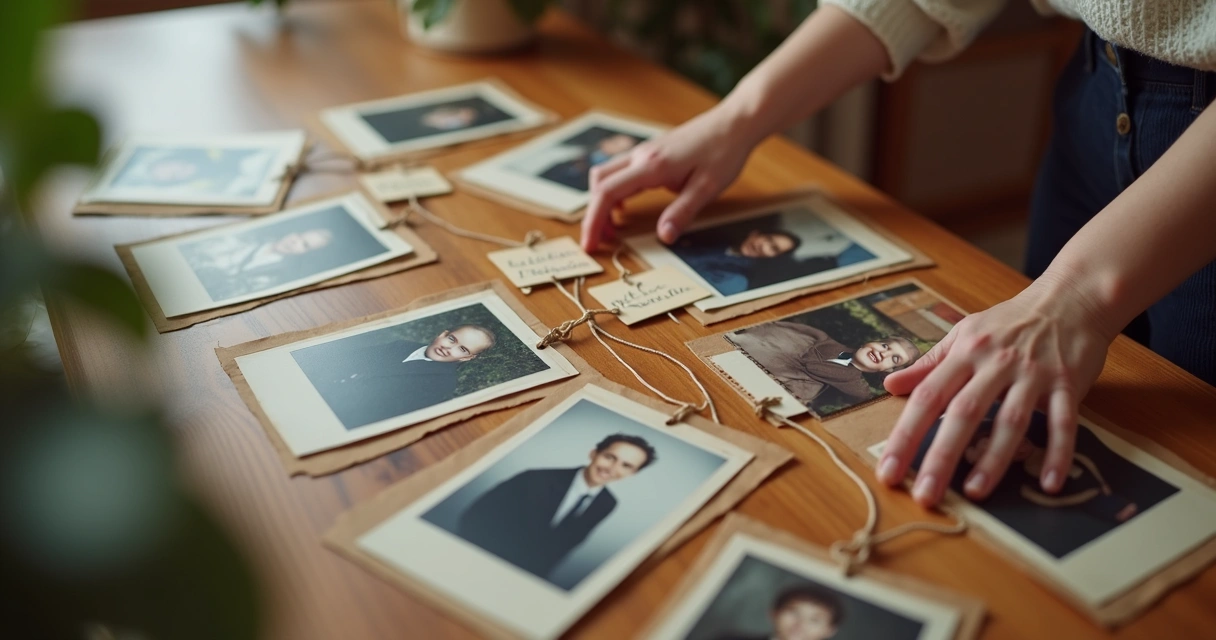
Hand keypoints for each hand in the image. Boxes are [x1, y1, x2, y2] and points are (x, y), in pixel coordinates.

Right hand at [579, 104, 760, 251]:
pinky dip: (613, 190)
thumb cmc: (723, 153)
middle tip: (601, 241)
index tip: (590, 244)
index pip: (608, 193)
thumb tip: (663, 237)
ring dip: (602, 201)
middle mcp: (641, 156)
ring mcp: (643, 152)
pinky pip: (619, 170)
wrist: (733, 123)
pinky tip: (627, 205)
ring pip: (605, 175)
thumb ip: (682, 212)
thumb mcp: (707, 188)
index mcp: (652, 166)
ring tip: (614, 226)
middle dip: (594, 214)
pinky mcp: (650, 152)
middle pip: (599, 183)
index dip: (594, 220)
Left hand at [875, 274, 1117, 506]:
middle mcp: (996, 364)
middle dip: (941, 456)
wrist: (1070, 298)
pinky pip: (1064, 423)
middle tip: (924, 495)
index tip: (889, 471)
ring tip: (975, 493)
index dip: (906, 435)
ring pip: (1011, 420)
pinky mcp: (1068, 383)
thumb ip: (929, 364)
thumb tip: (890, 385)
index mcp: (965, 353)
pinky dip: (1058, 453)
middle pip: (964, 413)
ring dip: (994, 458)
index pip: (927, 397)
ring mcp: (1033, 374)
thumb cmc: (1010, 322)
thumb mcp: (964, 334)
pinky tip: (1049, 484)